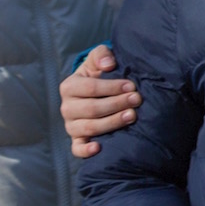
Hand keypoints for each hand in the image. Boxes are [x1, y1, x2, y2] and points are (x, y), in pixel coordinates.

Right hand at [61, 44, 139, 158]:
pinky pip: (77, 149)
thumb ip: (101, 55)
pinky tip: (99, 148)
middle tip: (137, 100)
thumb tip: (109, 64)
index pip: (91, 88)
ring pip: (89, 128)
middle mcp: (67, 107)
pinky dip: (86, 151)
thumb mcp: (98, 59)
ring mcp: (71, 125)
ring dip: (112, 122)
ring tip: (132, 116)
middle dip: (117, 104)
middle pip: (92, 109)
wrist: (94, 90)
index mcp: (69, 86)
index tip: (132, 86)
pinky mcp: (76, 139)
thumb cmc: (98, 72)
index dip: (112, 87)